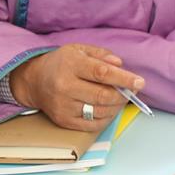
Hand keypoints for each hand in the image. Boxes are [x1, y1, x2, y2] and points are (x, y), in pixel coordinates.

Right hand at [10, 44, 142, 130]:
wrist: (34, 81)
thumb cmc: (61, 63)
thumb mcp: (79, 50)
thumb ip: (101, 55)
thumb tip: (120, 65)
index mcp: (70, 65)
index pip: (102, 73)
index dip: (124, 79)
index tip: (140, 82)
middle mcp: (65, 87)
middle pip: (103, 96)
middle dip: (123, 95)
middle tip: (132, 91)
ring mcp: (63, 106)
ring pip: (100, 112)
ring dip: (116, 107)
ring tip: (120, 98)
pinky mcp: (64, 120)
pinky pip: (92, 124)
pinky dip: (106, 118)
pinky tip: (109, 109)